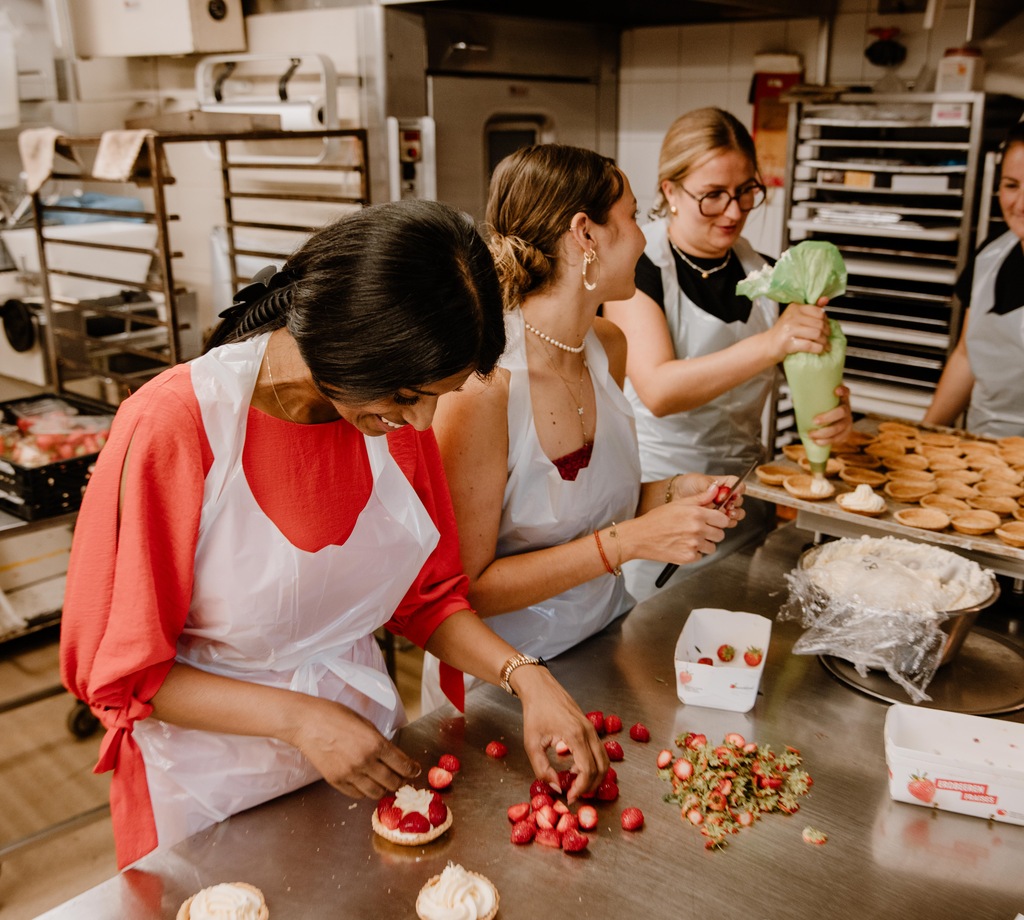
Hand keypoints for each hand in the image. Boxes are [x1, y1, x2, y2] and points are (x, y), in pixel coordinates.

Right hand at [289, 696, 421, 799]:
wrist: (307, 723)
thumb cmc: (335, 716)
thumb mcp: (365, 723)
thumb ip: (380, 741)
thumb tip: (394, 756)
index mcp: (375, 744)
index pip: (403, 765)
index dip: (412, 770)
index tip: (415, 771)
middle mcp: (365, 762)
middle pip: (392, 782)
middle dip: (400, 781)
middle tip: (402, 778)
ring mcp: (350, 774)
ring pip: (376, 793)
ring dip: (383, 788)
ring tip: (385, 782)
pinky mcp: (336, 781)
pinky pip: (357, 794)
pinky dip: (365, 791)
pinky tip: (366, 782)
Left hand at [510, 664, 608, 801]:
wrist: (540, 687)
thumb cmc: (534, 712)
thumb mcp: (532, 743)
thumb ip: (542, 769)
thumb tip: (556, 788)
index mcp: (575, 735)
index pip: (588, 770)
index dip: (581, 788)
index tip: (569, 797)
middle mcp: (588, 732)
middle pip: (602, 767)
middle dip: (591, 786)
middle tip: (576, 795)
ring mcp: (592, 728)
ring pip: (604, 759)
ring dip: (595, 776)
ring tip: (577, 784)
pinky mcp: (590, 727)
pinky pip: (599, 750)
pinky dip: (593, 764)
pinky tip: (576, 768)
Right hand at [628, 481, 735, 564]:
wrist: (640, 537)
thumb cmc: (656, 520)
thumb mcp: (678, 503)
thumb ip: (700, 497)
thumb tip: (715, 489)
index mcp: (696, 514)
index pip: (723, 519)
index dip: (719, 520)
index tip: (713, 521)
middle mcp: (697, 529)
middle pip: (720, 534)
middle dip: (712, 532)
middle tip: (699, 530)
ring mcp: (693, 544)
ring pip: (712, 547)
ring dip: (704, 544)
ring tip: (690, 538)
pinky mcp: (688, 557)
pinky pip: (701, 556)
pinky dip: (694, 553)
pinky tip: (683, 546)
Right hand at [770, 298, 830, 361]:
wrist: (768, 345)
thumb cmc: (784, 332)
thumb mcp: (796, 318)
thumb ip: (811, 310)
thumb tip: (825, 299)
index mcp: (795, 308)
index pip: (819, 312)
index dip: (825, 321)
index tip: (825, 328)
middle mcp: (792, 316)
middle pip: (819, 324)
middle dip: (826, 333)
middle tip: (826, 339)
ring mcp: (789, 329)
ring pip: (816, 334)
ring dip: (823, 342)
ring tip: (825, 345)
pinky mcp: (788, 343)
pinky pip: (809, 345)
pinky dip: (818, 349)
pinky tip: (820, 350)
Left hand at [808, 384, 852, 445]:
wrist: (831, 421)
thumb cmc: (822, 409)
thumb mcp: (818, 402)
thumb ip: (809, 400)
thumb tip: (794, 400)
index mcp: (840, 399)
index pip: (846, 391)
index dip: (843, 391)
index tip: (836, 391)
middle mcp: (846, 409)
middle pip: (842, 412)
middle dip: (828, 417)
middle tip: (814, 421)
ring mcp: (847, 421)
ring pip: (840, 428)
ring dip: (825, 433)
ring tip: (811, 435)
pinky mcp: (845, 433)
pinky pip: (838, 438)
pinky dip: (827, 441)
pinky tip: (817, 442)